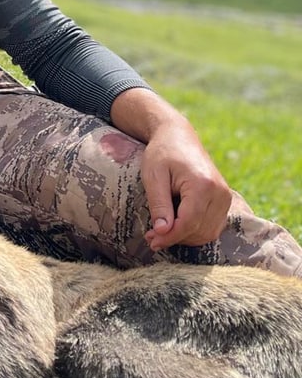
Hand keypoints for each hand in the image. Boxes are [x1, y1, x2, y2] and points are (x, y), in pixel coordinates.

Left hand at [140, 122, 231, 250]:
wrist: (178, 136)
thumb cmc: (162, 153)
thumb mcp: (153, 176)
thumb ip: (159, 205)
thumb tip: (162, 233)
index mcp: (203, 185)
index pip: (189, 223)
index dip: (170, 237)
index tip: (152, 242)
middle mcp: (220, 193)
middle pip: (200, 231)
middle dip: (175, 238)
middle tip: (152, 237)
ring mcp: (225, 197)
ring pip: (208, 233)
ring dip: (185, 237)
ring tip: (161, 231)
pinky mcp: (224, 200)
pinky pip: (212, 226)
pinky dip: (194, 231)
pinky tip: (176, 224)